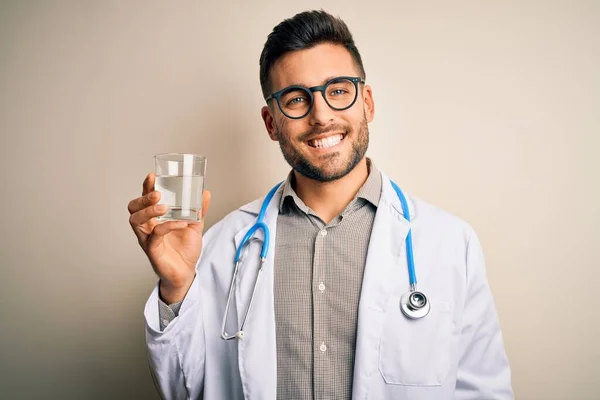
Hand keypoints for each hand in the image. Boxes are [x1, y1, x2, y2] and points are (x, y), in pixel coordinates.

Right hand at [128, 173, 210, 302]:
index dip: (146, 187)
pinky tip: (181, 223)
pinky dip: (168, 226)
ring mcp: (147, 238)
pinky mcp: (152, 249)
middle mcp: (147, 226)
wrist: (186, 272)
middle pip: (134, 208)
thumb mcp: (194, 225)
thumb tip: (206, 193)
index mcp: (154, 218)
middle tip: (157, 194)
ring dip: (148, 211)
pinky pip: (155, 235)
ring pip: (136, 220)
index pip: (145, 199)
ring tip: (163, 206)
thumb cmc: (184, 249)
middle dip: (143, 198)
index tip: (153, 176)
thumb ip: (199, 210)